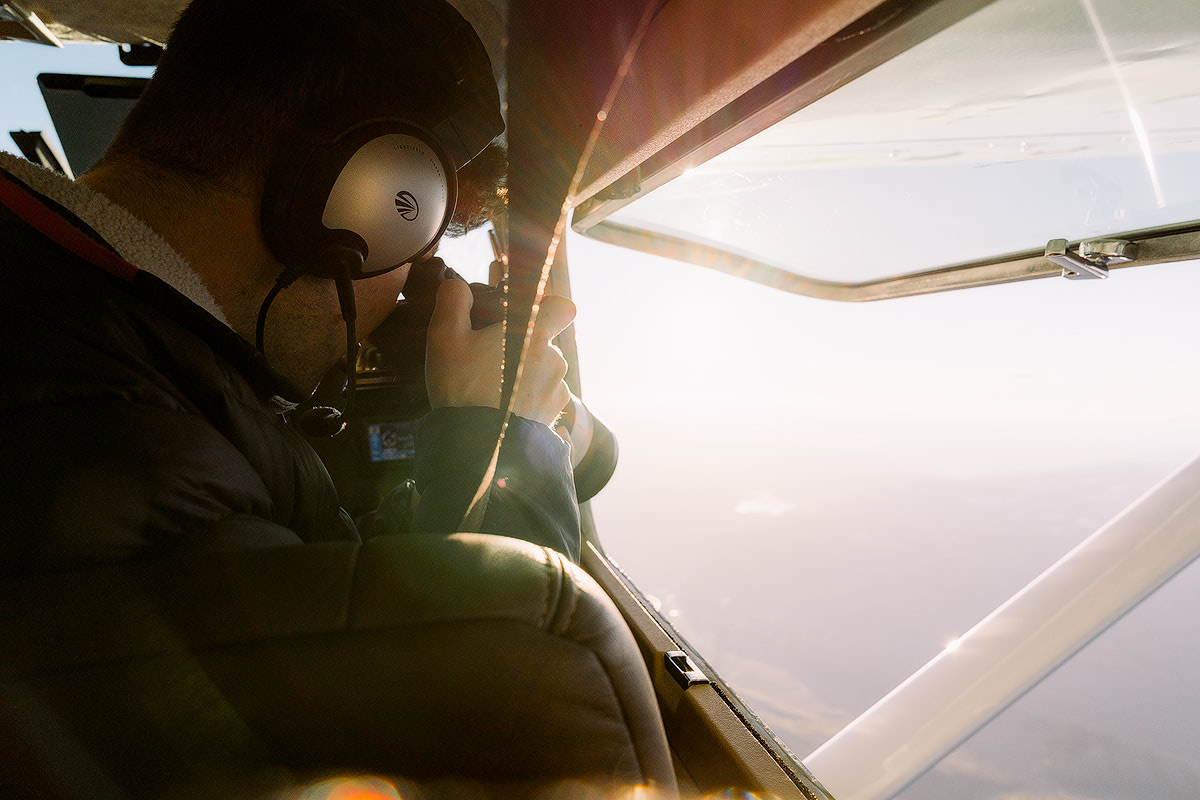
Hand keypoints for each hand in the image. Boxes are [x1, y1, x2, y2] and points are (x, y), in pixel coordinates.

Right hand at [426, 278, 574, 426]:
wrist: (474, 446)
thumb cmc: (461, 387)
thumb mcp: (444, 336)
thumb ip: (453, 300)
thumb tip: (456, 285)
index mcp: (535, 334)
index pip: (563, 307)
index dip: (547, 307)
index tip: (524, 316)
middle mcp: (554, 360)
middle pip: (545, 341)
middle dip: (522, 345)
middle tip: (488, 357)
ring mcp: (557, 390)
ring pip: (544, 370)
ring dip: (525, 374)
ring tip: (492, 388)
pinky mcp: (553, 415)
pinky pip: (543, 397)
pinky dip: (527, 398)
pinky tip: (502, 407)